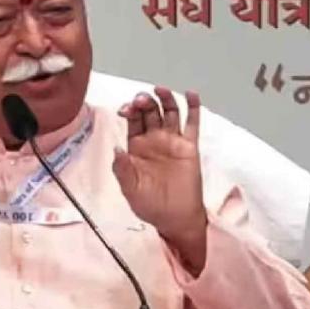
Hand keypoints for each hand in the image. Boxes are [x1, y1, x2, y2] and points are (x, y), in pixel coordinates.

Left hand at [113, 87, 206, 272]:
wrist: (174, 218)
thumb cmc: (150, 205)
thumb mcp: (130, 188)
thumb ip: (122, 169)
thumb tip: (117, 149)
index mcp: (137, 147)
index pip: (133, 120)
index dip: (130, 111)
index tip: (127, 109)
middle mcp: (154, 140)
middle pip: (150, 112)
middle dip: (145, 102)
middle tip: (142, 99)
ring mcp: (172, 141)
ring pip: (170, 113)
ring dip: (165, 99)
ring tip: (161, 90)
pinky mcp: (190, 147)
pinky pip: (192, 124)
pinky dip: (193, 108)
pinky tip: (191, 95)